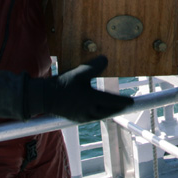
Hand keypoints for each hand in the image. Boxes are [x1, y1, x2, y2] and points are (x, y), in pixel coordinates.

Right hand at [0, 56, 132, 122]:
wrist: (45, 97)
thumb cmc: (63, 84)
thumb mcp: (80, 72)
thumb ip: (95, 66)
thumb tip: (107, 58)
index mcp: (92, 100)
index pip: (113, 101)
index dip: (124, 101)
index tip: (132, 101)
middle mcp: (90, 111)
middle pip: (109, 111)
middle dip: (118, 108)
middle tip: (126, 105)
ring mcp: (83, 117)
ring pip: (101, 116)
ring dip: (109, 111)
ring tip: (115, 107)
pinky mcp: (77, 119)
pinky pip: (93, 117)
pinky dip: (100, 114)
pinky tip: (99, 110)